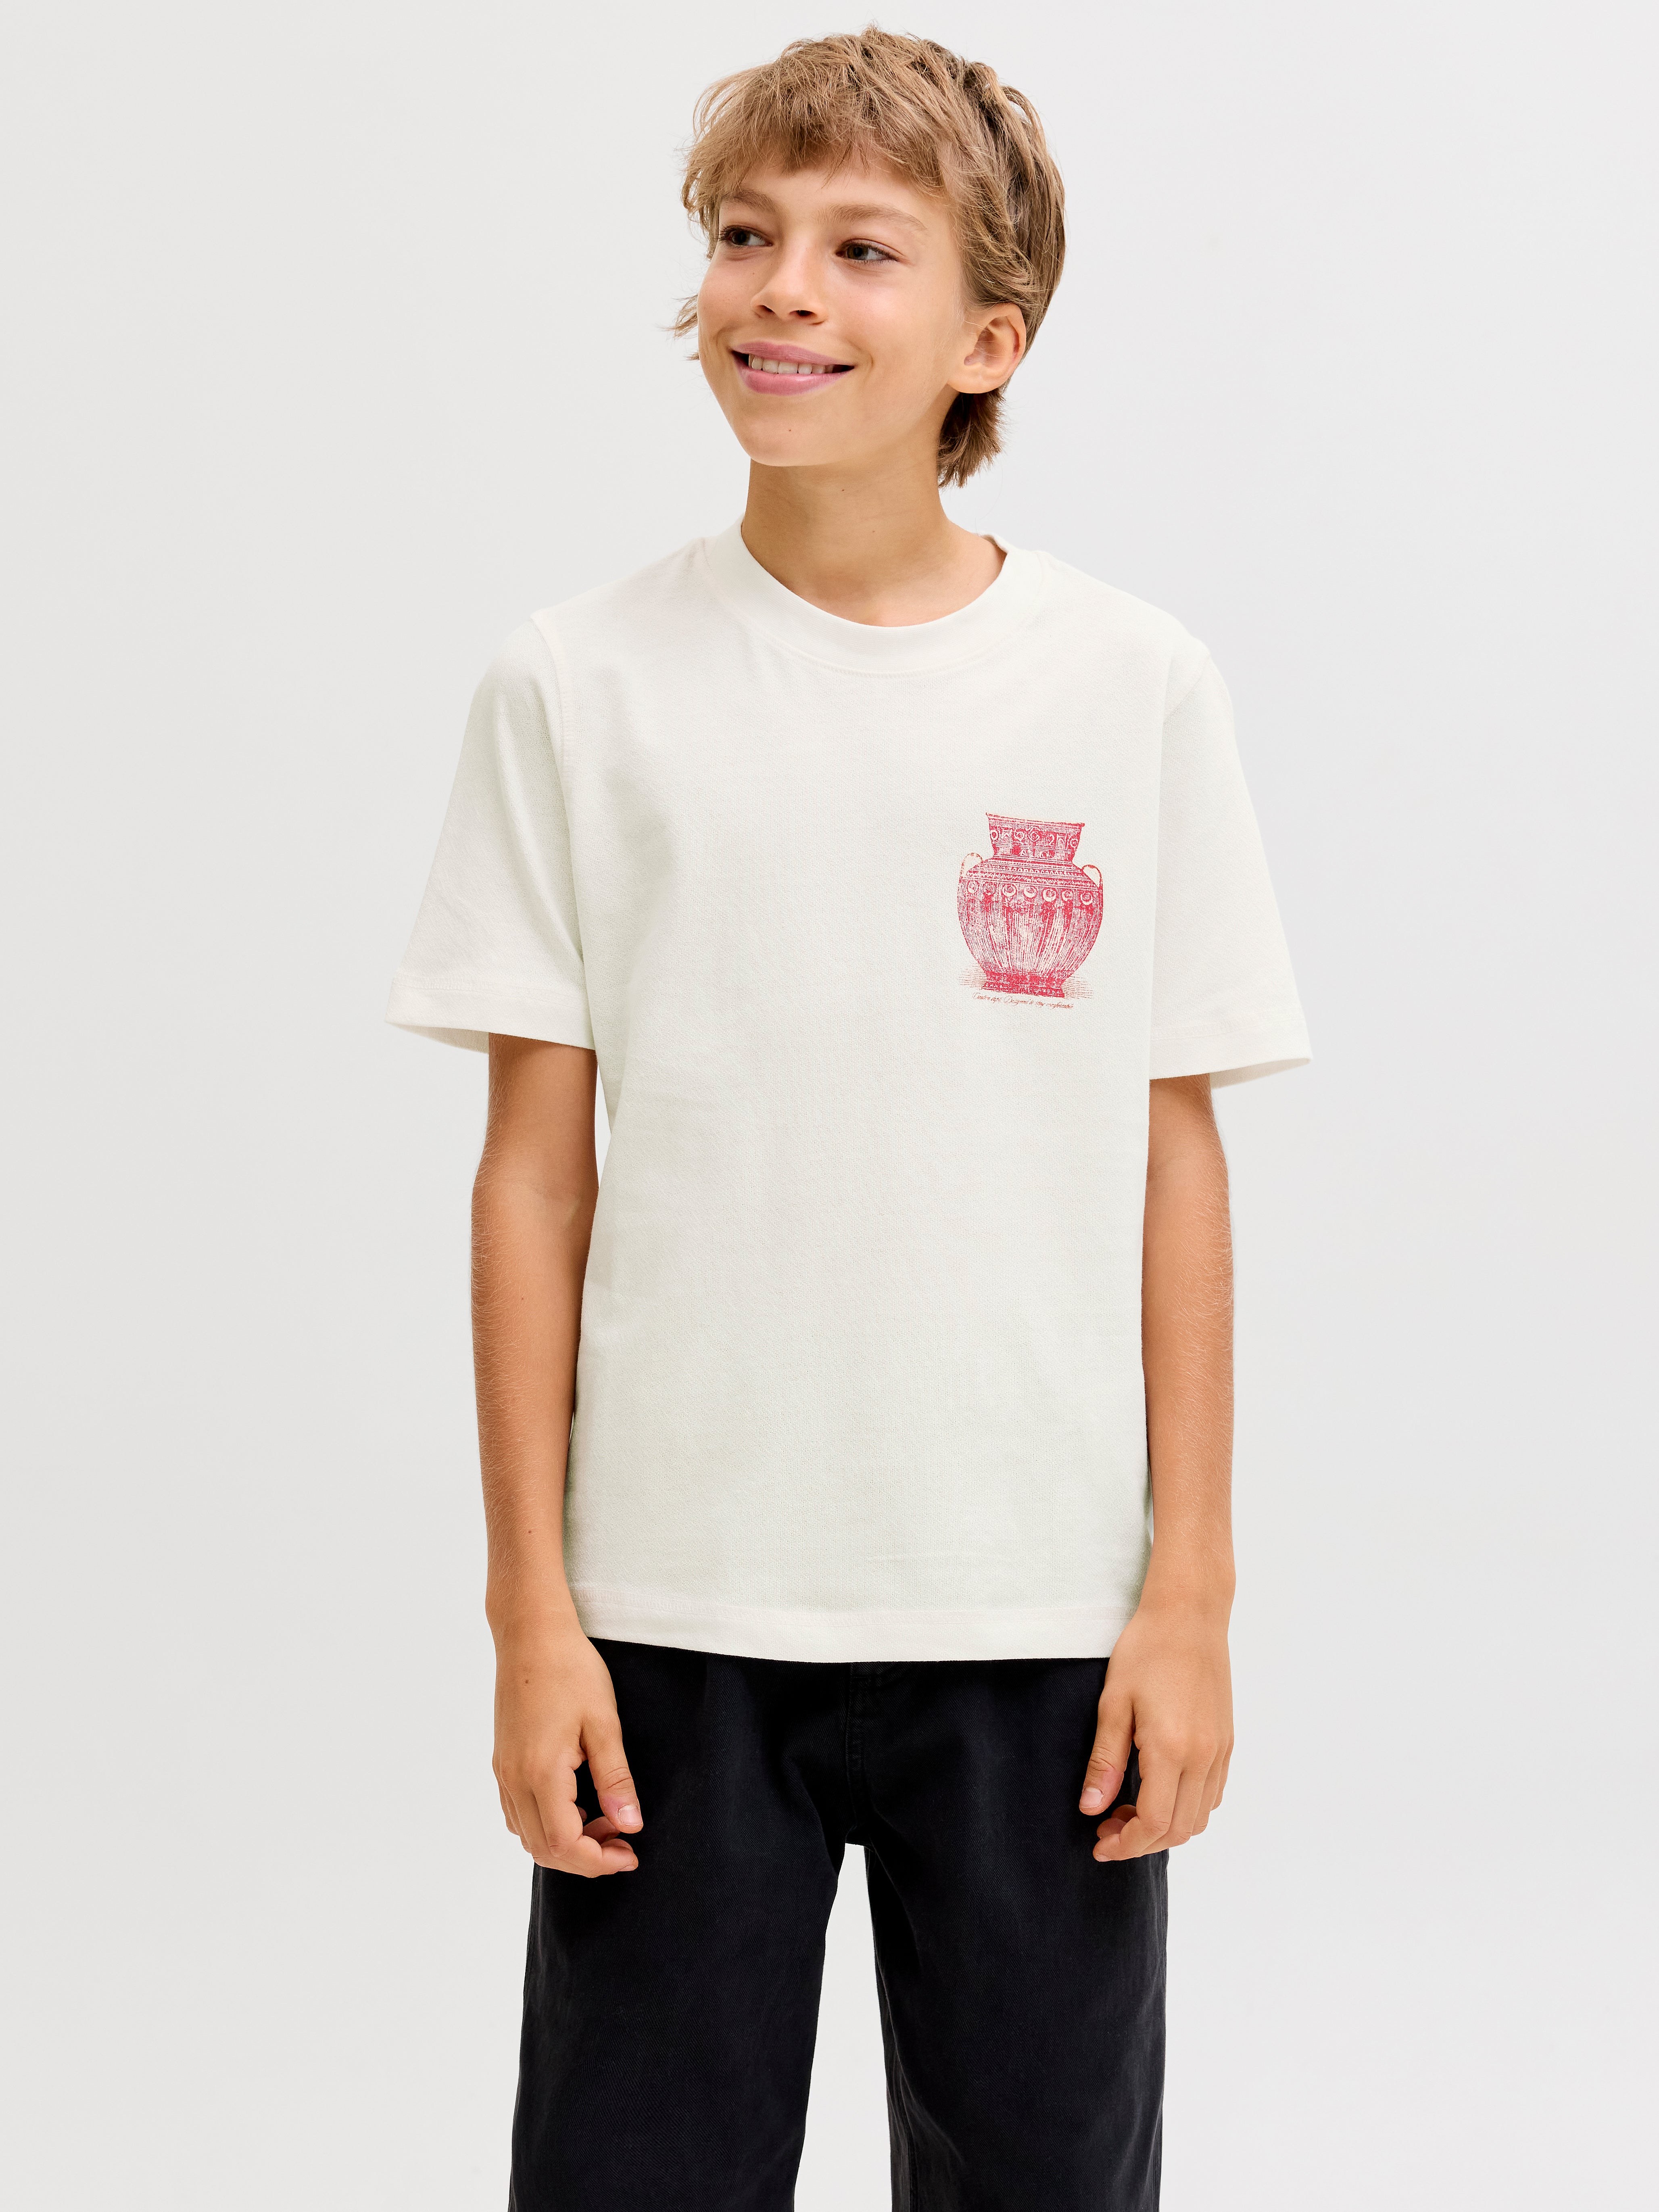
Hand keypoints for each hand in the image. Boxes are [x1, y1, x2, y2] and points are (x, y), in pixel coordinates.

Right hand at [492, 1618, 642, 1876]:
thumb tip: (630, 1826)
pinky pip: (518, 1812)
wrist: (530, 1634)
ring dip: (566, 1842)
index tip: (630, 1854)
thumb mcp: (604, 1723)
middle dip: (585, 1858)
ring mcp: (504, 1771)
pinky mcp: (502, 1761)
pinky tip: (577, 1803)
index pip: (564, 1845)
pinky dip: (548, 1823)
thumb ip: (615, 1779)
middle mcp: (514, 1780)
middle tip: (623, 1842)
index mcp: (540, 1773)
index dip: (598, 1861)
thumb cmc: (570, 1670)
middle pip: (542, 1849)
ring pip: (528, 1834)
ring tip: (605, 1819)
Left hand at [1078, 1593, 1232, 1860]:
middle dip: (1142, 1841)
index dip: (1126, 1843)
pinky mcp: (1227, 1742)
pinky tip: (1157, 1790)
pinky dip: (1186, 1808)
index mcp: (1173, 1748)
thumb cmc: (1145, 1650)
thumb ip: (1105, 1761)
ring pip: (1200, 1817)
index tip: (1099, 1844)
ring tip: (1128, 1810)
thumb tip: (1091, 1809)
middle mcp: (1204, 1756)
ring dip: (1165, 1827)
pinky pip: (1211, 1794)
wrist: (1189, 1615)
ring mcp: (1221, 1750)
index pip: (1154, 1822)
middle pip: (1180, 1829)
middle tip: (1106, 1827)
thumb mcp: (1113, 1704)